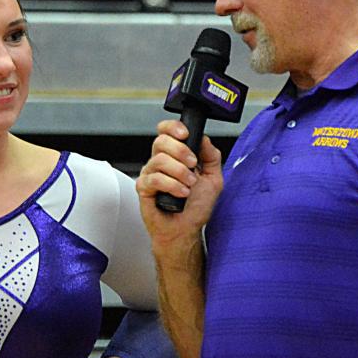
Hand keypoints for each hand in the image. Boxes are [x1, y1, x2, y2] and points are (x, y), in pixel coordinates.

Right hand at [135, 119, 223, 245]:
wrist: (186, 230)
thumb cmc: (196, 207)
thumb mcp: (214, 179)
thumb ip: (212, 156)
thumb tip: (204, 138)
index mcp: (174, 155)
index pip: (166, 131)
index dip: (173, 128)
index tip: (186, 135)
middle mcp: (160, 162)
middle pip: (161, 141)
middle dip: (181, 151)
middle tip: (193, 166)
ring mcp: (150, 174)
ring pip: (159, 159)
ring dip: (180, 172)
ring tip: (189, 186)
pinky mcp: (143, 188)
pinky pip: (154, 179)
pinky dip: (171, 185)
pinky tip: (181, 194)